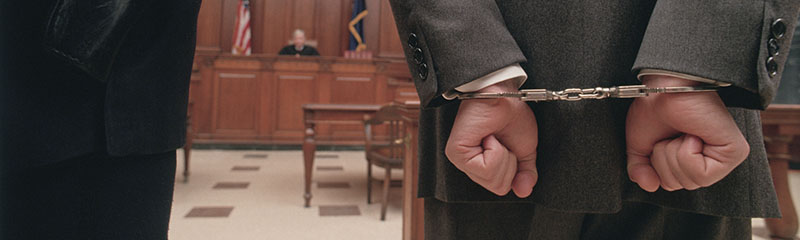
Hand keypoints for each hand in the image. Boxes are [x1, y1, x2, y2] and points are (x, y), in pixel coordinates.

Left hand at [445, 80, 538, 196]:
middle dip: (510, 162)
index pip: (501, 187)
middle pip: (498, 187)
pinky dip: (496, 150)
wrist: (504, 94)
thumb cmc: (511, 115)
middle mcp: (469, 166)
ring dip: (503, 155)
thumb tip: (524, 191)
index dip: (514, 168)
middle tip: (502, 139)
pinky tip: (488, 135)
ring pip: (493, 180)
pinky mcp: (457, 153)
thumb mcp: (525, 149)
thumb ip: (525, 173)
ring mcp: (461, 161)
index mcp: (482, 166)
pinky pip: (486, 169)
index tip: (509, 144)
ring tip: (494, 136)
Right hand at [626, 76, 748, 191]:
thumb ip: (640, 169)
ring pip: (691, 181)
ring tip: (681, 132)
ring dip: (674, 154)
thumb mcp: (640, 144)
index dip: (657, 165)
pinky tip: (692, 134)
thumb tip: (650, 186)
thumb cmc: (654, 106)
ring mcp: (725, 156)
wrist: (664, 86)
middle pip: (681, 185)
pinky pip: (701, 174)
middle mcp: (711, 158)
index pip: (672, 184)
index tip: (661, 138)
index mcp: (693, 157)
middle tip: (670, 134)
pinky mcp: (734, 151)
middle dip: (664, 160)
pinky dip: (686, 154)